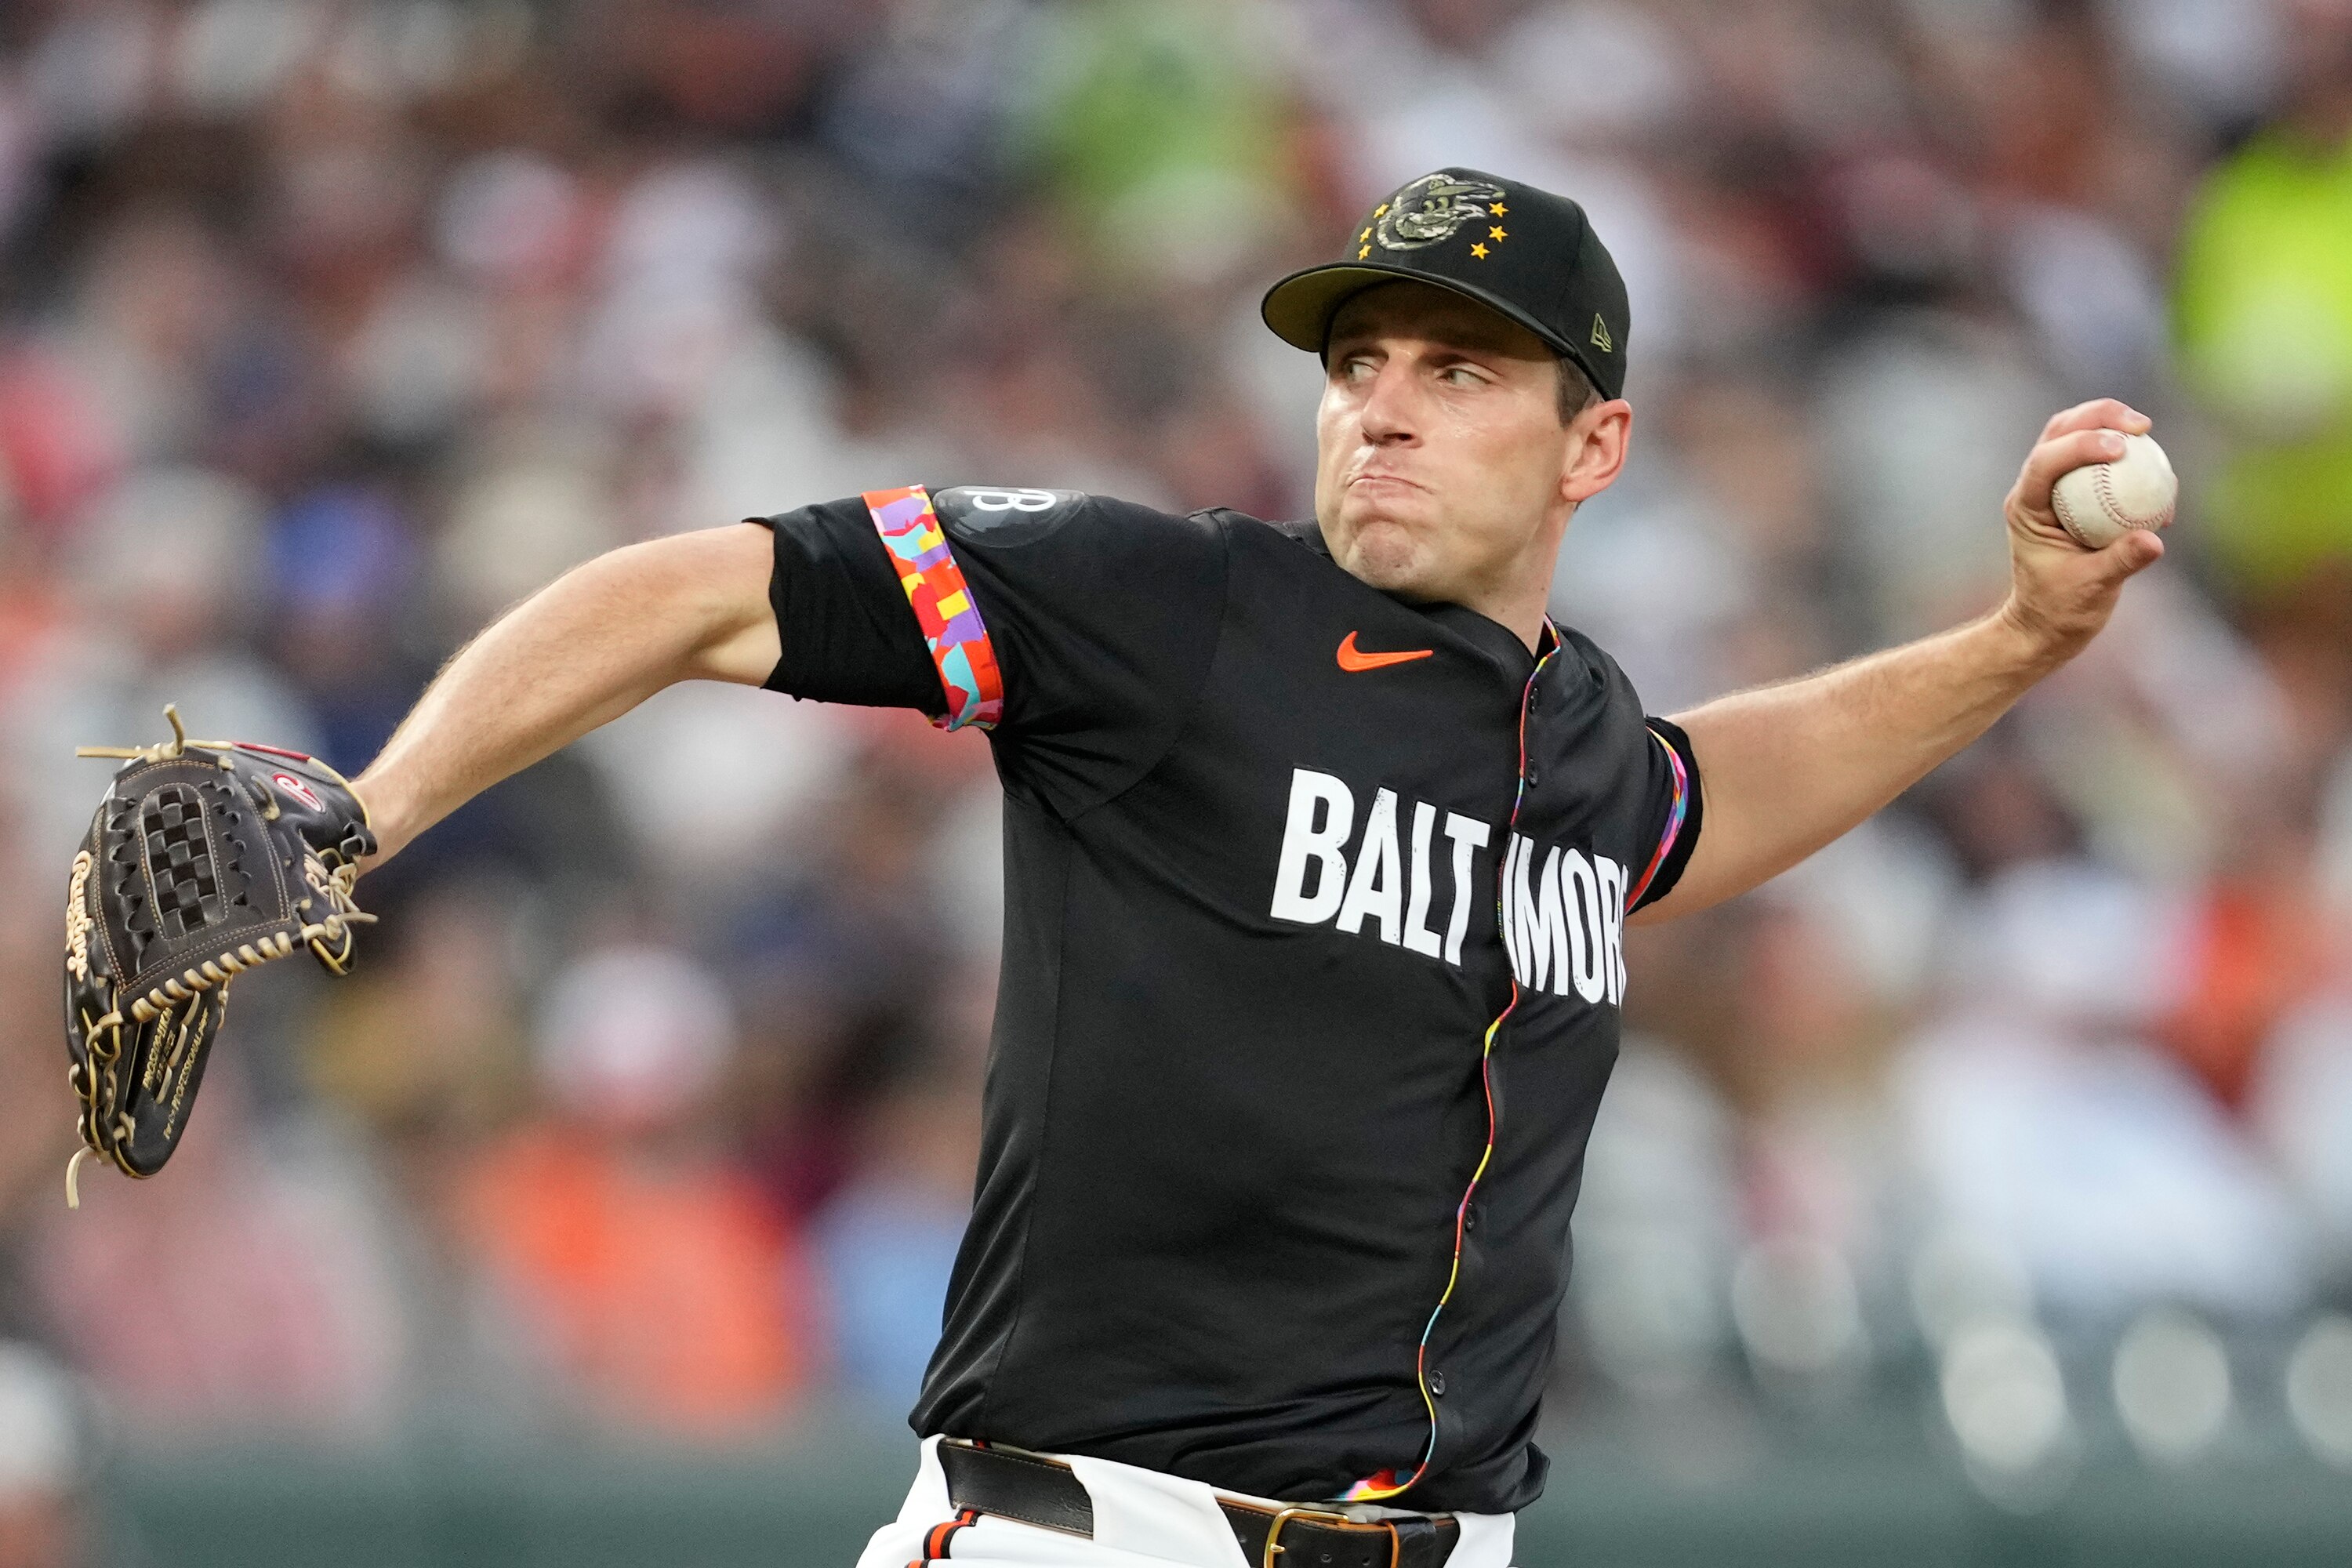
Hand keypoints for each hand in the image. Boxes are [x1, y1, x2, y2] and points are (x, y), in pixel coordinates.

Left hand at [1997, 399, 2165, 661]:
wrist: (2047, 624)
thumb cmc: (2060, 609)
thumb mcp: (2092, 589)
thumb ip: (2121, 562)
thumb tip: (2153, 540)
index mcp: (2025, 508)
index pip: (2045, 462)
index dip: (2080, 445)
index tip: (2121, 447)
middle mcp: (2035, 491)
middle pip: (2059, 433)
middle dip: (2097, 416)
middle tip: (2140, 424)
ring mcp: (2053, 490)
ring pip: (2076, 438)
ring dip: (2109, 424)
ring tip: (2145, 429)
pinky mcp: (2075, 495)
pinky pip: (2099, 463)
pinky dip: (2126, 457)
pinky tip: (2157, 469)